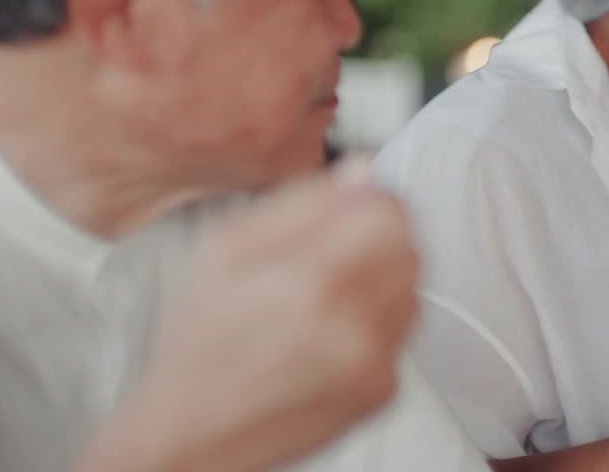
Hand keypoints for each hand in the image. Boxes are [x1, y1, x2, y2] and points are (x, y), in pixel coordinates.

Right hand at [77, 159, 419, 471]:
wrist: (194, 438)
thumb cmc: (200, 344)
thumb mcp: (225, 249)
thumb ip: (303, 202)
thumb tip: (363, 170)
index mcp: (311, 282)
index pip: (391, 210)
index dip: (369, 199)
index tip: (347, 206)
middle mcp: (353, 327)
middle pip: (410, 245)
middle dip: (376, 235)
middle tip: (330, 250)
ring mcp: (374, 364)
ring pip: (414, 284)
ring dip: (382, 275)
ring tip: (326, 292)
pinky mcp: (383, 391)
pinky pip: (403, 329)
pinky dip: (377, 318)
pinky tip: (331, 328)